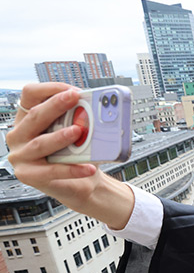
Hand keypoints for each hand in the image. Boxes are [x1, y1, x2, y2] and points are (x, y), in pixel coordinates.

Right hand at [7, 84, 99, 201]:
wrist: (81, 182)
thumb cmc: (75, 153)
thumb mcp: (75, 132)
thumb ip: (78, 119)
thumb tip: (93, 108)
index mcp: (27, 119)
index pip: (30, 95)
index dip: (49, 89)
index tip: (70, 90)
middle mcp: (19, 135)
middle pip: (35, 116)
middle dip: (55, 105)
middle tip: (74, 98)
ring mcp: (21, 155)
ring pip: (40, 143)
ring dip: (60, 136)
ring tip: (78, 131)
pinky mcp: (28, 175)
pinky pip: (51, 171)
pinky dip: (72, 169)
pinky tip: (88, 167)